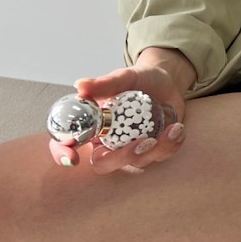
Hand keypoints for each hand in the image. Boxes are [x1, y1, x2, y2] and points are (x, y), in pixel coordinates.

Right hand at [48, 62, 187, 173]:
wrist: (165, 81)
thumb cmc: (138, 79)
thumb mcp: (124, 77)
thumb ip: (104, 83)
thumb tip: (80, 85)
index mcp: (91, 125)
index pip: (66, 144)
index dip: (61, 154)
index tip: (72, 157)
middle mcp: (107, 142)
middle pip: (102, 164)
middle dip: (121, 158)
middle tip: (142, 142)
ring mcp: (130, 149)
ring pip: (136, 162)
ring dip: (156, 149)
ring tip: (173, 128)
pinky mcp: (152, 151)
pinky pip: (160, 157)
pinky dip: (171, 145)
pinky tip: (178, 128)